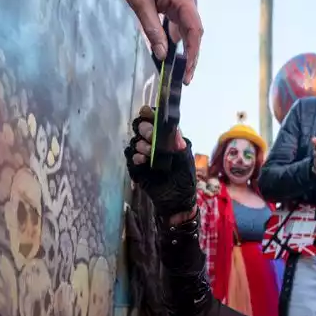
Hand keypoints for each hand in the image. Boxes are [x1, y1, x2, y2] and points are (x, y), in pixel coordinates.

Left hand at [115, 0, 202, 82]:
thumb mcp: (139, 1)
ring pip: (188, 32)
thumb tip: (162, 55)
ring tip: (181, 72)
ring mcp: (181, 4)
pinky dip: (178, 42)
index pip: (194, 29)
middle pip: (195, 34)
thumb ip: (151, 28)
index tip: (187, 71)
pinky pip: (179, 27)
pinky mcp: (173, 6)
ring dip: (186, 52)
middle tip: (185, 79)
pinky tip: (173, 56)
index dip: (193, 52)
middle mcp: (186, 2)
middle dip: (192, 57)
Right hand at [125, 106, 196, 221]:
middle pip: (141, 127)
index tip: (146, 112)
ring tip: (148, 154)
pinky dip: (135, 157)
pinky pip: (130, 157)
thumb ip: (178, 144)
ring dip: (141, 145)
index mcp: (166, 138)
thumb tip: (174, 128)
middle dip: (145, 130)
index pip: (155, 120)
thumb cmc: (184, 179)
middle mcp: (153, 143)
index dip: (149, 113)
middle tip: (150, 137)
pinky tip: (143, 162)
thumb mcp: (185, 161)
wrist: (176, 202)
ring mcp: (144, 154)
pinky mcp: (137, 167)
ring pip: (135, 141)